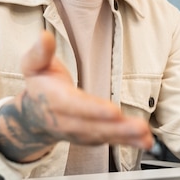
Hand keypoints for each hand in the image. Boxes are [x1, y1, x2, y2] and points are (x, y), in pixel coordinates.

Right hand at [0, 30, 152, 162]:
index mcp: (54, 100)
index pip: (75, 106)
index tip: (113, 111)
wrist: (32, 116)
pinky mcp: (91, 137)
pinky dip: (129, 142)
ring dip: (126, 137)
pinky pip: (110, 141)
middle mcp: (66, 121)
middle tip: (139, 127)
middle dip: (117, 128)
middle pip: (93, 126)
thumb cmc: (40, 85)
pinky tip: (145, 142)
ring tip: (146, 137)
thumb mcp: (33, 65)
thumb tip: (44, 36)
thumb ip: (40, 52)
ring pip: (103, 135)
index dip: (93, 109)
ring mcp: (79, 133)